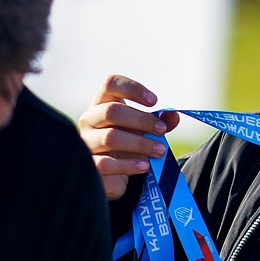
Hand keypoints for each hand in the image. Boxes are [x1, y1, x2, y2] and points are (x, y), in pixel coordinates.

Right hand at [79, 74, 177, 202]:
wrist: (114, 176)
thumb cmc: (129, 145)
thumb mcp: (145, 131)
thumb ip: (160, 122)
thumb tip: (173, 115)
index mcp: (102, 104)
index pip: (110, 84)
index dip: (132, 88)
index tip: (154, 101)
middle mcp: (89, 119)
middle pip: (111, 111)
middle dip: (141, 120)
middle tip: (162, 130)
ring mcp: (86, 142)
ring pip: (110, 137)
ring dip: (139, 143)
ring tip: (159, 151)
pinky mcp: (89, 165)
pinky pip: (106, 163)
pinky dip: (128, 165)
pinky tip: (145, 166)